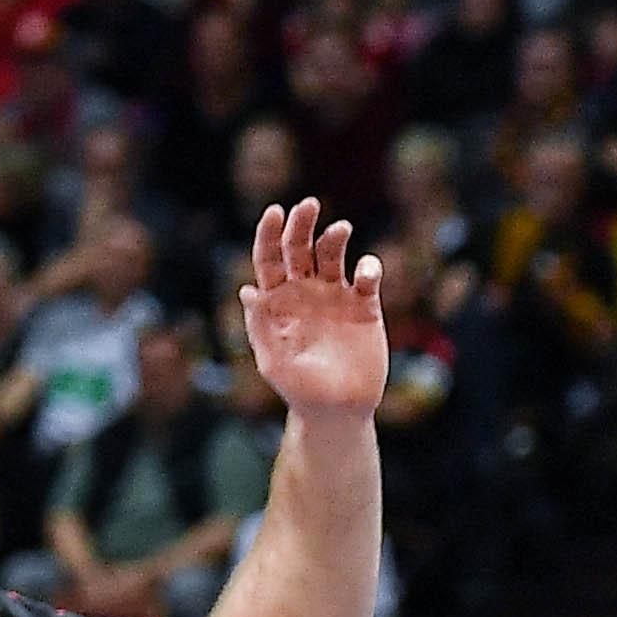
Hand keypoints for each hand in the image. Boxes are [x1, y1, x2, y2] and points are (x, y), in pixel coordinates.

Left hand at [238, 199, 388, 421]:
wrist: (338, 411)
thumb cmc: (300, 389)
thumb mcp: (272, 361)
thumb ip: (260, 325)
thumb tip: (248, 290)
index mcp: (277, 299)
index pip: (269, 256)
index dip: (270, 232)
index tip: (276, 212)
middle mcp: (305, 290)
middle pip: (300, 245)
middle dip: (302, 222)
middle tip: (309, 205)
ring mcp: (335, 295)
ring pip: (333, 253)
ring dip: (334, 237)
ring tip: (341, 230)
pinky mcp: (365, 306)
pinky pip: (366, 276)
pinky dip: (368, 267)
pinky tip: (366, 273)